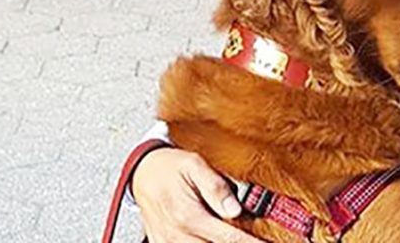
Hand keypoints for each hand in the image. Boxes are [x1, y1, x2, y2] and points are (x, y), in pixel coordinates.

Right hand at [132, 147, 265, 242]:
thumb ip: (215, 187)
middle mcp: (177, 235)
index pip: (228, 238)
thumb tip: (236, 209)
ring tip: (239, 234)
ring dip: (222, 242)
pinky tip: (215, 236)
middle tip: (257, 236)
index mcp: (188, 216)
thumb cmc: (170, 166)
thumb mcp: (194, 164)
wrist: (142, 172)